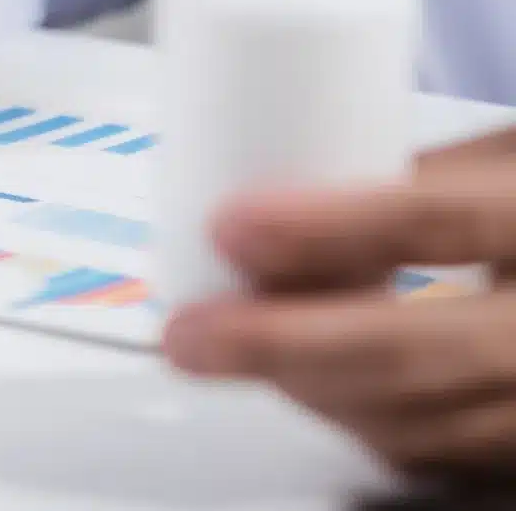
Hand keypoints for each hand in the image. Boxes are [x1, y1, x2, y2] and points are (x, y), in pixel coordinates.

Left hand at [162, 130, 515, 479]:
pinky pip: (440, 456)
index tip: (233, 222)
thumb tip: (291, 203)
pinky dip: (363, 423)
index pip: (441, 222)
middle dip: (282, 345)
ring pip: (419, 422)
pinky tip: (306, 388)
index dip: (328, 226)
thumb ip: (429, 177)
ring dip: (308, 388)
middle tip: (192, 331)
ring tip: (226, 350)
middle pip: (416, 350)